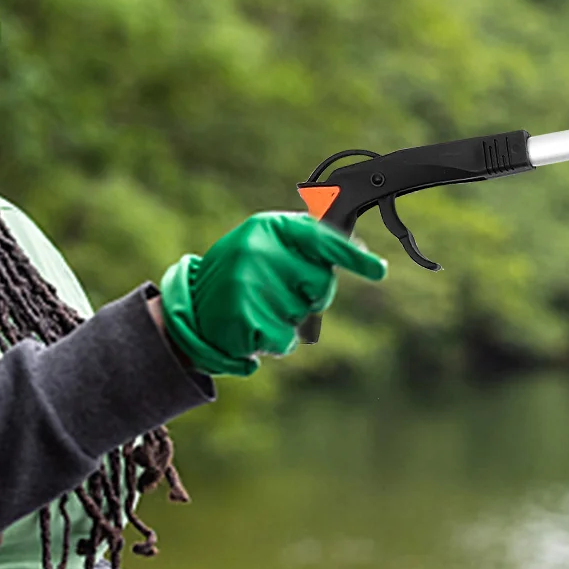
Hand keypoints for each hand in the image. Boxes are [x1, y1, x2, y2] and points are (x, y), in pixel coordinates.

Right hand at [160, 212, 386, 375]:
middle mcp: (258, 251)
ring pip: (303, 316)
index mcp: (268, 226)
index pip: (321, 239)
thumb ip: (308, 241)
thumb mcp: (266, 242)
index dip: (352, 257)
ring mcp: (249, 286)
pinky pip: (286, 340)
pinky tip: (253, 328)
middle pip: (319, 285)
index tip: (379, 270)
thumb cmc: (240, 272)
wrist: (188, 307)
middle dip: (309, 295)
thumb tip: (356, 247)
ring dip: (287, 320)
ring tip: (257, 308)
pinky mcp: (244, 320)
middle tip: (276, 291)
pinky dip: (275, 342)